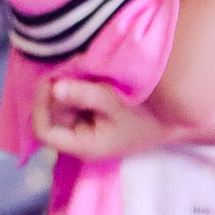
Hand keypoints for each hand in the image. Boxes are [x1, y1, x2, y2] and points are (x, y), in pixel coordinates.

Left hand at [30, 74, 187, 160]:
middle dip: (54, 92)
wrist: (174, 119)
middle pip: (49, 116)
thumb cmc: (147, 115)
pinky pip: (71, 102)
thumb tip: (55, 87)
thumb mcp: (116, 103)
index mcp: (83, 146)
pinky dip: (74, 88)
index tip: (50, 82)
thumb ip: (84, 95)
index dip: (40, 106)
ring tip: (79, 70)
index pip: (44, 132)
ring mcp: (83, 130)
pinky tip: (84, 76)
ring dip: (64, 87)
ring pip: (59, 107)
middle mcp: (78, 141)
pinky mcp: (89, 118)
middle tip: (66, 68)